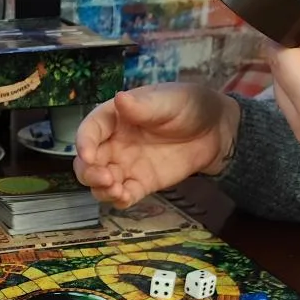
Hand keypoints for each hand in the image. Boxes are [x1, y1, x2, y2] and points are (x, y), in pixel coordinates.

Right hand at [74, 84, 240, 207]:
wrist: (215, 131)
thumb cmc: (189, 106)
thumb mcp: (168, 100)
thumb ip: (143, 105)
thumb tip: (119, 99)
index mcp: (114, 118)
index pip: (90, 131)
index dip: (84, 143)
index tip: (88, 155)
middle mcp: (114, 143)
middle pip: (87, 163)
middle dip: (89, 173)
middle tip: (105, 178)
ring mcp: (126, 166)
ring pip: (100, 183)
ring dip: (101, 190)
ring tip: (117, 190)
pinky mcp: (140, 184)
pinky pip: (123, 195)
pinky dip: (119, 200)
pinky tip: (125, 198)